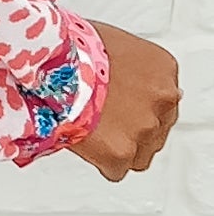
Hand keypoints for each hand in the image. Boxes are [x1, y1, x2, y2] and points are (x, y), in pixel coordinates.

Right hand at [65, 19, 180, 182]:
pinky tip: (84, 141)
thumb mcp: (112, 45)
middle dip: (129, 126)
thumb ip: (128, 68)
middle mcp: (161, 100)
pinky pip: (116, 170)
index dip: (133, 104)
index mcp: (163, 70)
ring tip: (90, 129)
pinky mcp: (122, 153)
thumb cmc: (72, 48)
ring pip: (138, 153)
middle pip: (154, 128)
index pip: (162, 101)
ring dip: (117, 145)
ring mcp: (145, 128)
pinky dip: (100, 161)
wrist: (52, 66)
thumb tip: (122, 81)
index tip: (118, 104)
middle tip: (101, 118)